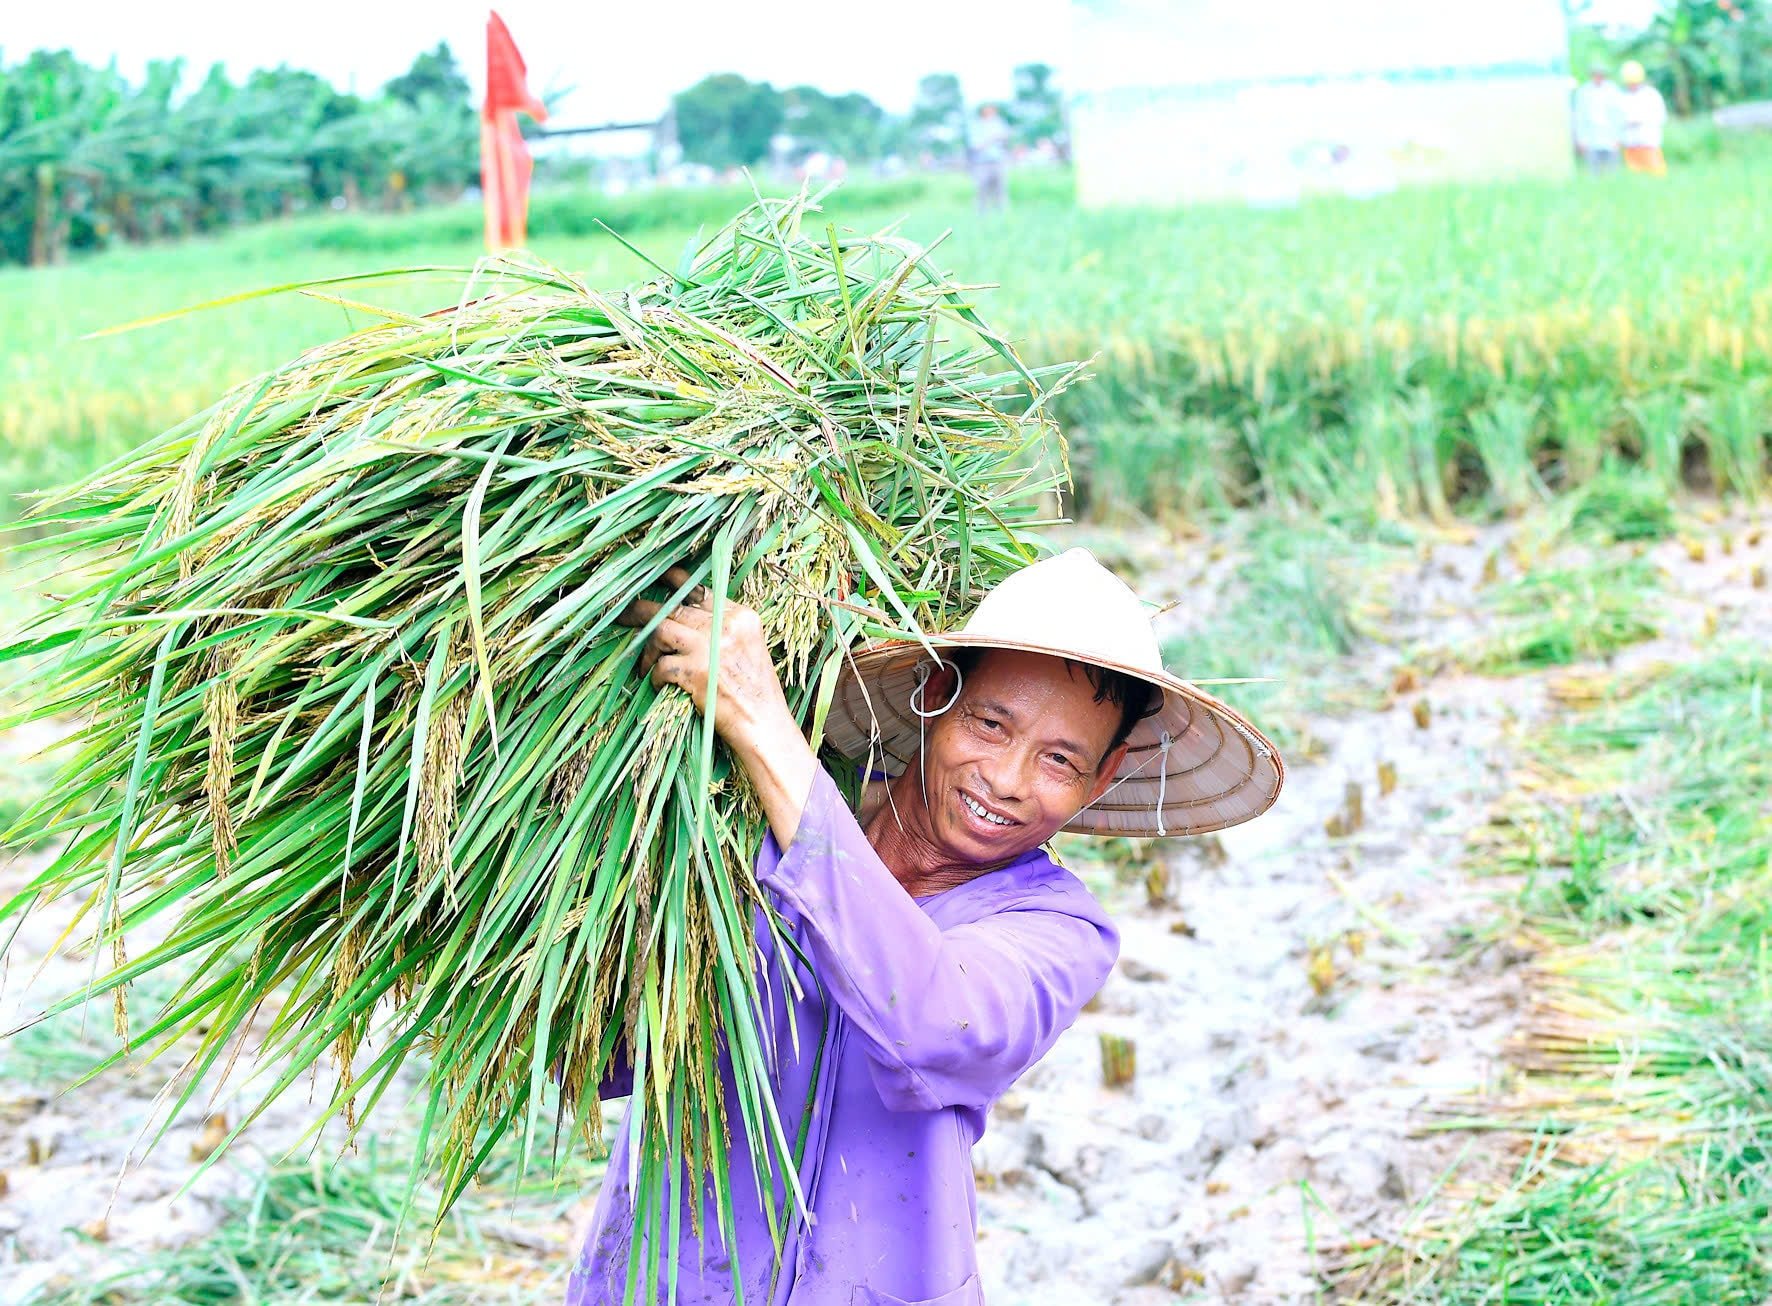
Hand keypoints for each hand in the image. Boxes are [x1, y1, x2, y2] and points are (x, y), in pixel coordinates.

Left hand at [616, 566, 818, 846]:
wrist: (764, 726)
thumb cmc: (755, 693)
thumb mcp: (746, 649)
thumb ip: (722, 628)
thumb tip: (682, 617)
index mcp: (741, 617)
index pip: (699, 589)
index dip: (672, 582)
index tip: (651, 579)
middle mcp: (726, 625)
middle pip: (673, 606)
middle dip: (642, 610)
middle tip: (623, 613)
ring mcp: (710, 647)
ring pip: (660, 630)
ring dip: (646, 649)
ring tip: (643, 664)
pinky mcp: (696, 672)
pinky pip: (661, 666)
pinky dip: (655, 677)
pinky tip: (657, 686)